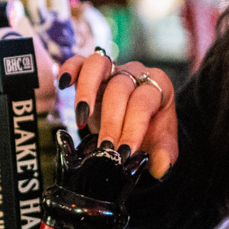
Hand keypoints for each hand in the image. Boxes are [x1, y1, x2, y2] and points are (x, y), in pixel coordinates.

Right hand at [57, 52, 176, 178]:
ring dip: (86, 91)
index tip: (124, 153)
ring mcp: (113, 69)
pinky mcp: (92, 71)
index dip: (133, 128)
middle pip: (119, 88)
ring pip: (98, 65)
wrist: (138, 125)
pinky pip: (80, 61)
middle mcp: (136, 73)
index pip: (143, 103)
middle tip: (105, 149)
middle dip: (110, 122)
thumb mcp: (161, 146)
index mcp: (159, 87)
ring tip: (81, 117)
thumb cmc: (150, 132)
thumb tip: (161, 166)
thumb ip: (165, 155)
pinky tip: (63, 84)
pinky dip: (70, 68)